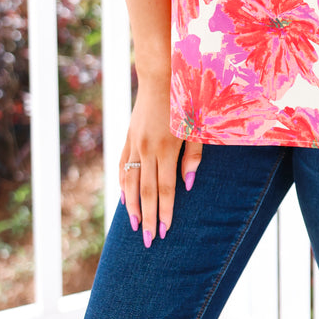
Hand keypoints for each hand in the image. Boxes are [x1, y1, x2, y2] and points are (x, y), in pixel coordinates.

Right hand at [119, 78, 202, 246]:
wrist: (160, 76)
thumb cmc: (185, 101)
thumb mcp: (195, 127)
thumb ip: (192, 156)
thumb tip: (189, 186)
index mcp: (166, 148)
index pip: (166, 189)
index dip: (165, 211)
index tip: (165, 231)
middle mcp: (147, 149)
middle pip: (147, 191)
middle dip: (148, 218)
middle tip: (149, 242)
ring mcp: (135, 144)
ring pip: (131, 182)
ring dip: (133, 207)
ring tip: (134, 227)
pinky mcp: (128, 138)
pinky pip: (123, 167)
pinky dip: (124, 185)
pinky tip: (125, 200)